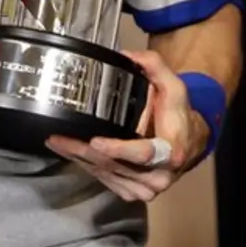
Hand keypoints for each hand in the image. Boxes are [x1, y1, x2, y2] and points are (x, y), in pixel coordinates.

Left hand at [46, 50, 209, 201]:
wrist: (188, 142)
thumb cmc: (178, 116)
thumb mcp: (174, 86)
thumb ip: (154, 66)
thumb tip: (128, 55)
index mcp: (170, 152)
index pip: (142, 154)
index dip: (118, 149)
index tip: (95, 141)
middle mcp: (157, 175)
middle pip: (116, 165)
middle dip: (84, 152)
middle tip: (59, 138)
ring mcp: (144, 187)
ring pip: (106, 174)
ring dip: (79, 159)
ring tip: (57, 143)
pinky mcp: (132, 190)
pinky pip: (105, 180)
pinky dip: (86, 166)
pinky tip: (69, 153)